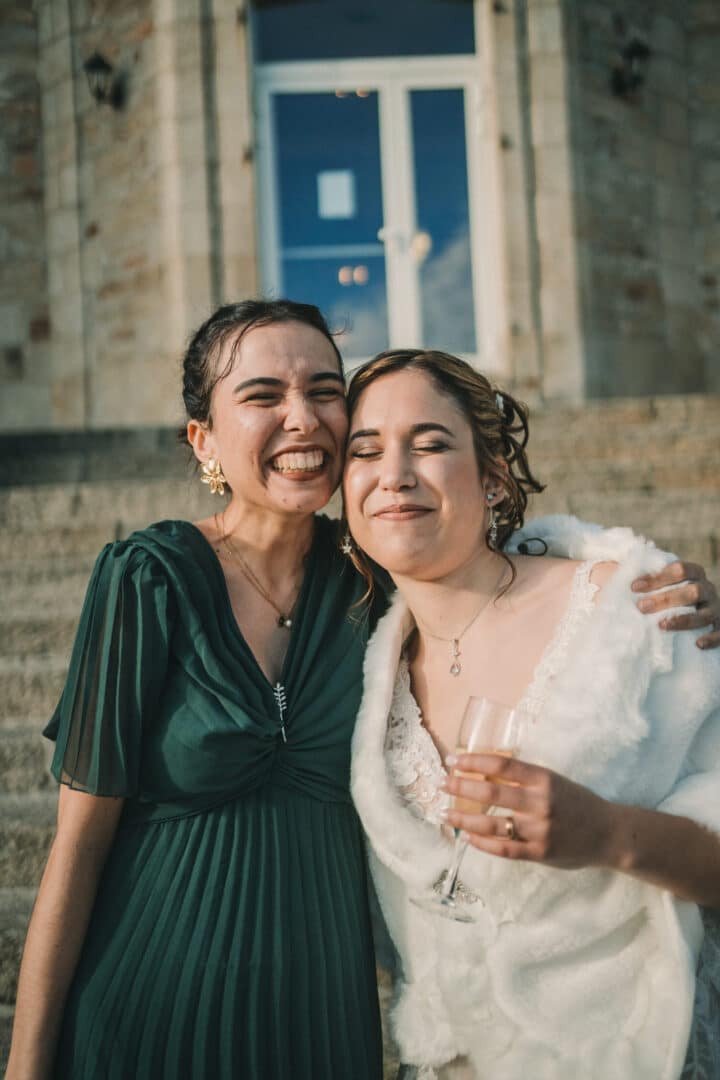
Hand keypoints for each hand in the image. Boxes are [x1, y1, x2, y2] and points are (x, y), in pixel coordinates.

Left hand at [443, 752, 615, 868]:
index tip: (453, 760)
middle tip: (442, 784)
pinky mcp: (540, 853)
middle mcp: (540, 803)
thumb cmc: (577, 802)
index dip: (473, 762)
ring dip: (463, 820)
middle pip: (490, 794)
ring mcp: (539, 831)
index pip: (501, 765)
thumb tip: (483, 771)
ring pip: (491, 825)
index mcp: (543, 779)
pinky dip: (482, 844)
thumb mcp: (554, 781)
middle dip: (460, 788)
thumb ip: (524, 778)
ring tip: (445, 813)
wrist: (609, 833)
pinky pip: (504, 849)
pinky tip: (467, 838)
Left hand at [632, 561, 719, 649]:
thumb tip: (610, 580)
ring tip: (661, 626)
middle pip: (692, 591)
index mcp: (694, 573)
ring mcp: (715, 608)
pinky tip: (697, 644)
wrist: (691, 611)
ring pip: (705, 614)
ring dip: (683, 620)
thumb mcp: (659, 586)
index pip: (680, 569)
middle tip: (641, 607)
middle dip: (666, 599)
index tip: (633, 587)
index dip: (657, 577)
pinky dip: (711, 638)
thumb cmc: (667, 596)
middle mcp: (708, 589)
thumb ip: (645, 581)